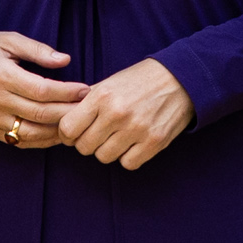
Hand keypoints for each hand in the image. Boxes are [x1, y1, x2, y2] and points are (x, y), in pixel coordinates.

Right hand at [0, 30, 82, 148]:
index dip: (67, 92)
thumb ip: (37, 50)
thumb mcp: (8, 40)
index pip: (42, 90)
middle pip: (40, 114)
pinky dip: (40, 141)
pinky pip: (19, 142)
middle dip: (68, 112)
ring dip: (57, 131)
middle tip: (88, 107)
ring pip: (32, 133)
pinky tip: (56, 133)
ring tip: (76, 122)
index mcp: (2, 75)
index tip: (85, 89)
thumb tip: (65, 60)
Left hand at [57, 57, 191, 168]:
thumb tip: (61, 121)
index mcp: (101, 96)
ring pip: (104, 157)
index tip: (74, 132)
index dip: (67, 134)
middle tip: (96, 134)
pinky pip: (128, 164)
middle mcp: (117, 113)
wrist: (180, 78)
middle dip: (87, 143)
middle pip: (84, 147)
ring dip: (107, 150)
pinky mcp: (154, 142)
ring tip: (116, 137)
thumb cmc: (139, 80)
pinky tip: (132, 143)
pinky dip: (127, 157)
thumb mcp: (109, 83)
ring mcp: (136, 129)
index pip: (68, 128)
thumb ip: (86, 102)